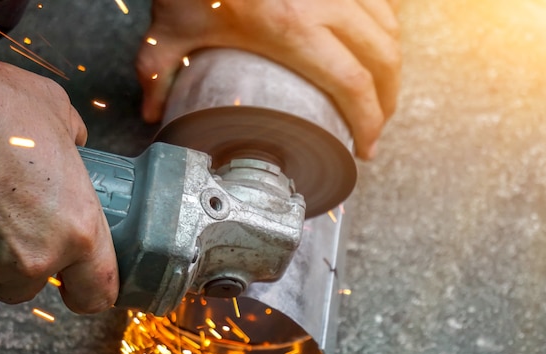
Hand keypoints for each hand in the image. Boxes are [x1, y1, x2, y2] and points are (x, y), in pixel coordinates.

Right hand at [0, 57, 117, 312]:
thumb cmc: (1, 106)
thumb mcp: (60, 116)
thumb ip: (76, 144)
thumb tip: (75, 143)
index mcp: (80, 230)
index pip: (97, 294)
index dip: (88, 291)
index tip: (79, 285)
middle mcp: (36, 257)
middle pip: (32, 286)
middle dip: (26, 262)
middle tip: (19, 223)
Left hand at [137, 0, 400, 159]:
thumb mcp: (168, 28)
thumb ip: (159, 74)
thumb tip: (154, 112)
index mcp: (288, 27)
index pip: (352, 83)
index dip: (369, 121)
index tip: (366, 146)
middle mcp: (322, 1)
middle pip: (382, 59)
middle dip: (387, 101)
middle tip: (376, 127)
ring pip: (389, 27)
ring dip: (391, 66)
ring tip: (381, 93)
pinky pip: (380, 0)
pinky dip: (385, 27)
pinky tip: (376, 46)